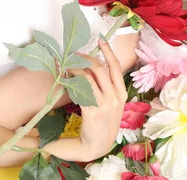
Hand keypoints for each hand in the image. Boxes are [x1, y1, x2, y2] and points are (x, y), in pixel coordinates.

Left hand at [68, 37, 127, 160]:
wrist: (96, 148)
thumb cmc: (101, 126)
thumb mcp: (111, 106)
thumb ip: (105, 89)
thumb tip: (92, 69)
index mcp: (121, 95)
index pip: (116, 67)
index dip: (108, 51)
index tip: (101, 39)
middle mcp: (115, 98)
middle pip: (99, 68)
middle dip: (84, 58)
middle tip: (73, 55)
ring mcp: (105, 104)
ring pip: (88, 76)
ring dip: (75, 67)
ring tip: (66, 66)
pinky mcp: (92, 111)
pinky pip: (81, 88)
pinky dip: (71, 80)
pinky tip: (65, 79)